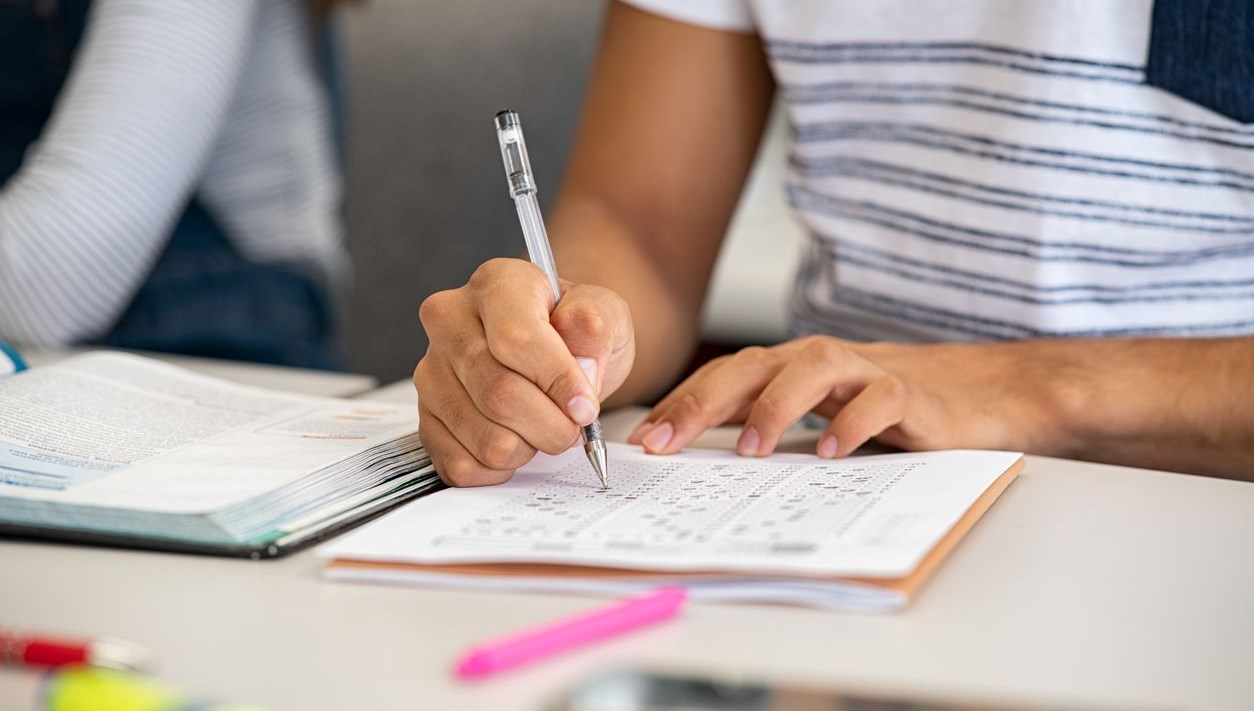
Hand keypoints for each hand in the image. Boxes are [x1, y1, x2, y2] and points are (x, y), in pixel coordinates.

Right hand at [415, 258, 634, 485]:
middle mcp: (450, 322)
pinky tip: (517, 442)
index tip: (585, 407)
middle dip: (551, 425)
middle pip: (499, 394)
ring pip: (485, 437)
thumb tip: (580, 363)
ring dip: (529, 447)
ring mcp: (431, 372)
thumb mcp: (604, 316)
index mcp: (496, 284)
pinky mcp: (426, 418)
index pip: (516, 339)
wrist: (553, 356)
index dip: (557, 381)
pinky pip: (462, 464)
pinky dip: (501, 468)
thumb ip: (596, 328)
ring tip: (542, 427)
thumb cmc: (575, 335)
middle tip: (573, 426)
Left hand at [628, 336, 1063, 458]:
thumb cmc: (889, 409)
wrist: (982, 392)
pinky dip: (853, 423)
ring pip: (813, 370)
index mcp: (792, 368)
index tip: (642, 442)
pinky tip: (831, 452)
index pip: (725, 378)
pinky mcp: (913, 394)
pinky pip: (880, 399)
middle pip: (753, 366)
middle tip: (666, 442)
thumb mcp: (820, 417)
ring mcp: (867, 371)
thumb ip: (771, 428)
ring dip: (775, 406)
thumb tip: (701, 463)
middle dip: (703, 402)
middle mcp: (822, 361)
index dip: (681, 404)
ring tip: (749, 450)